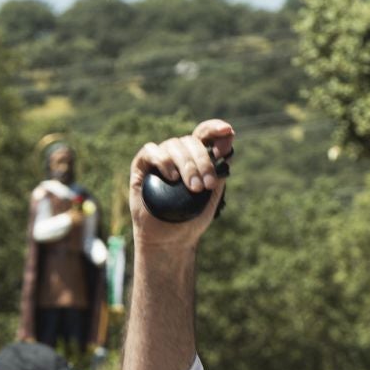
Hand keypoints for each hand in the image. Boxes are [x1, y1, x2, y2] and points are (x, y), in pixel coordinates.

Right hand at [130, 119, 232, 251]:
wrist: (170, 241)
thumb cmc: (191, 219)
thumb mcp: (212, 194)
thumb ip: (219, 169)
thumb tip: (228, 142)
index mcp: (195, 157)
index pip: (204, 133)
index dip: (215, 128)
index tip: (227, 130)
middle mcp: (177, 155)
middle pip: (191, 141)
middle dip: (202, 161)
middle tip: (206, 185)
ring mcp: (159, 160)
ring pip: (173, 145)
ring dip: (186, 165)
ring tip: (192, 187)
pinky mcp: (141, 167)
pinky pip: (151, 151)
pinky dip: (163, 161)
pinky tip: (171, 177)